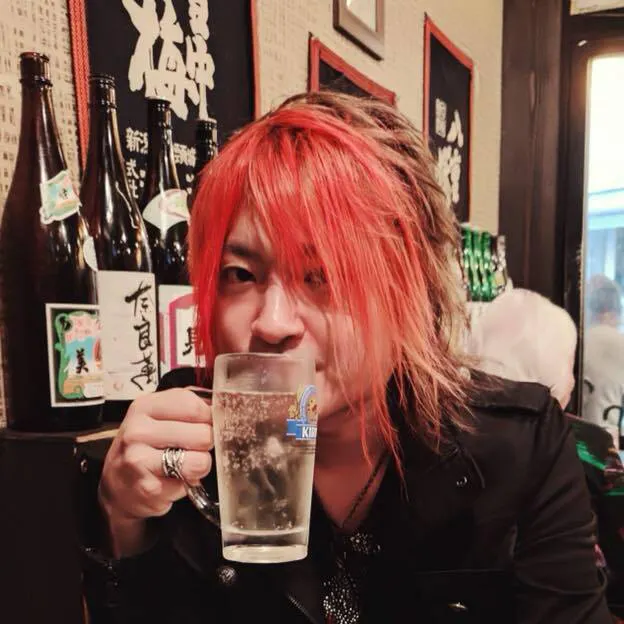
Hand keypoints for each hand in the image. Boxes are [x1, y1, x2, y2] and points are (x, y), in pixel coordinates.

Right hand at [98, 388, 212, 555]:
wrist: (117, 484)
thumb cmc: (145, 445)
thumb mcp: (159, 415)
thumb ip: (188, 406)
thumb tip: (222, 405)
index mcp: (145, 406)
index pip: (195, 407)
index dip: (209, 418)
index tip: (205, 424)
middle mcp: (138, 431)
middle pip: (203, 434)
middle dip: (205, 443)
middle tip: (192, 448)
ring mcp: (139, 460)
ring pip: (200, 461)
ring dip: (199, 465)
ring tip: (184, 464)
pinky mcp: (148, 488)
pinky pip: (188, 485)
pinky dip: (186, 485)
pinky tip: (171, 480)